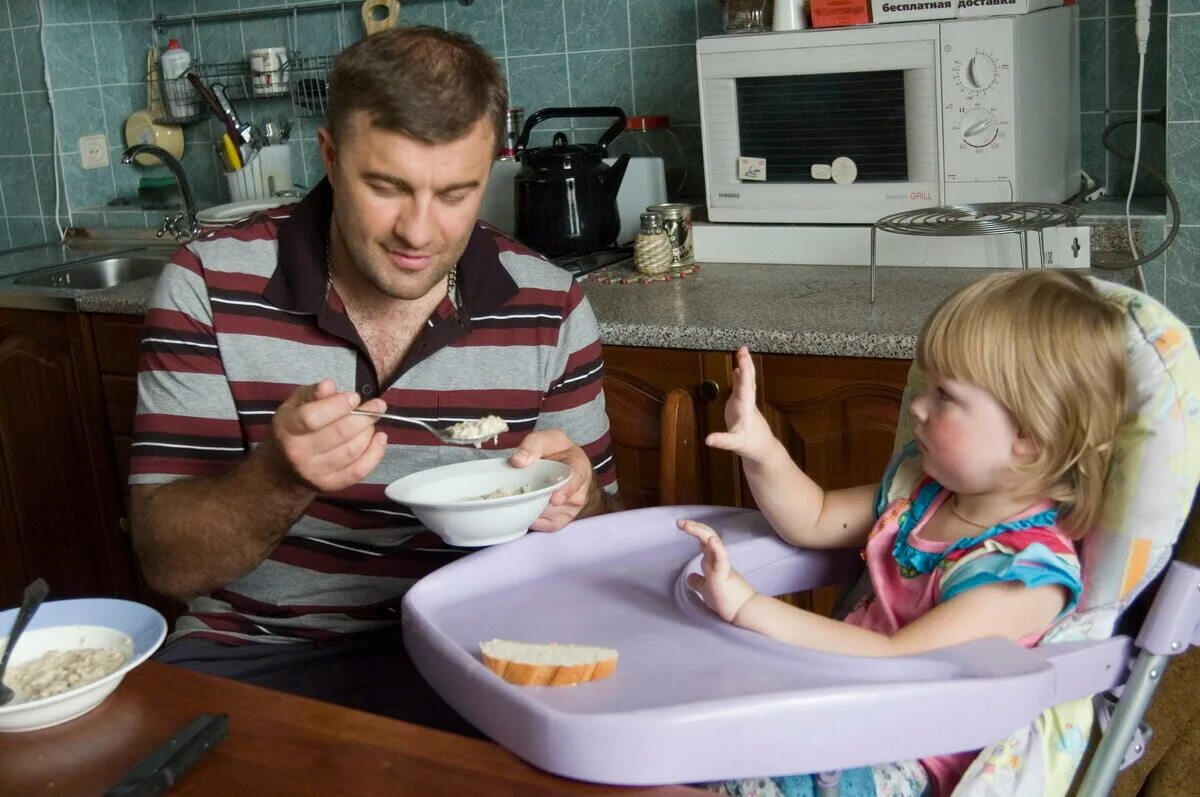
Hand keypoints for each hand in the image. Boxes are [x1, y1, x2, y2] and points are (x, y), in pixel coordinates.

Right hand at [265, 379, 387, 492]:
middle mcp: (298, 453)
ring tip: (371, 421)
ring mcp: (314, 472)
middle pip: (339, 433)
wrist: (286, 468)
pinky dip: (375, 453)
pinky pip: (359, 471)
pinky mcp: (330, 485)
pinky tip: (380, 439)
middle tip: (377, 405)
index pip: (313, 417)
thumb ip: (313, 393)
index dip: (338, 405)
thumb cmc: (296, 428)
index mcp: (288, 428)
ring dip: (369, 432)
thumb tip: (329, 385)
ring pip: (352, 450)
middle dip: (364, 416)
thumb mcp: (297, 405)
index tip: (355, 397)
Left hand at [511, 430, 595, 531]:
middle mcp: (578, 491)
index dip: (566, 491)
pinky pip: (549, 526)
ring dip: (535, 512)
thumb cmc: (557, 451)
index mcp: (580, 468)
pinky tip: (524, 516)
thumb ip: (534, 445)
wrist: (561, 463)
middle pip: (561, 503)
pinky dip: (536, 523)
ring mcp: (569, 507)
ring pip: (551, 515)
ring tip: (518, 504)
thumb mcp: (548, 439)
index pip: (576, 480)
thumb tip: (518, 461)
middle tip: (523, 499)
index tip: (555, 499)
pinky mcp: (560, 518)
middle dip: (543, 502)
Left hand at [677, 519, 756, 623]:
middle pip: (707, 537)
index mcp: (713, 561)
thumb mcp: (706, 590)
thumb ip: (699, 582)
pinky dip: (716, 548)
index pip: (704, 541)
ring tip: (687, 525)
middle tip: (680, 522)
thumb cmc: (726, 600)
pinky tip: (710, 539)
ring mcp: (721, 565)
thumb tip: (690, 577)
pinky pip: (721, 559)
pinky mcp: (725, 574)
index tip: (681, 524)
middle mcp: (717, 559)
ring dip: (700, 532)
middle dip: (694, 527)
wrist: (742, 611)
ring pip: (712, 543)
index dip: (695, 531)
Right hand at [705, 347, 776, 464]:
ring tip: (742, 352)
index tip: (740, 363)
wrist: (762, 449)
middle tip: (743, 349)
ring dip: (745, 366)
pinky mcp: (741, 405)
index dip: (742, 377)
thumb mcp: (736, 445)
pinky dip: (740, 376)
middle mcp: (747, 402)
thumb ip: (722, 441)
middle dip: (746, 365)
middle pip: (748, 381)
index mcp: (746, 410)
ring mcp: (745, 402)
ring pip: (746, 381)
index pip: (745, 390)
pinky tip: (737, 368)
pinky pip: (741, 387)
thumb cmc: (751, 446)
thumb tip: (708, 440)